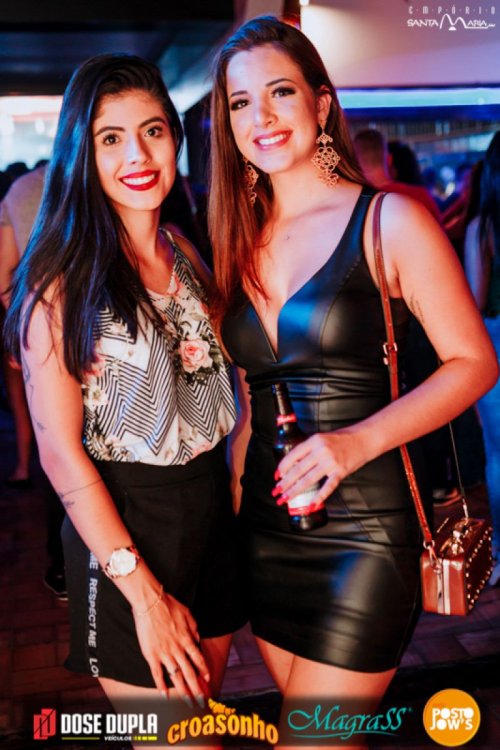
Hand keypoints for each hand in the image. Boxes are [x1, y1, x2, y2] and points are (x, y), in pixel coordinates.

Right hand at [133, 589, 208, 705]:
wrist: (150, 603)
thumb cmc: (169, 605)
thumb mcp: (187, 614)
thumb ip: (194, 629)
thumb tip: (197, 640)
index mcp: (187, 639)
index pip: (198, 658)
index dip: (204, 670)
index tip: (208, 680)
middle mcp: (178, 649)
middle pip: (190, 672)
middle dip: (197, 689)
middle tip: (201, 702)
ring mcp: (164, 653)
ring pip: (176, 676)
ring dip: (183, 691)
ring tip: (187, 702)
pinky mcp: (151, 655)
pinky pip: (157, 673)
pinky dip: (161, 685)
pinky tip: (165, 695)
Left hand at [273, 430, 365, 507]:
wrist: (364, 439)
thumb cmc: (343, 438)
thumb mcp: (322, 438)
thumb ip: (309, 449)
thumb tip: (294, 464)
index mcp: (314, 441)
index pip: (293, 455)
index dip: (282, 467)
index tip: (276, 476)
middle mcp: (321, 451)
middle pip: (298, 470)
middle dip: (285, 482)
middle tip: (276, 492)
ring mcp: (331, 462)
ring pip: (309, 480)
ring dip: (296, 490)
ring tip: (286, 498)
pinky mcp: (340, 472)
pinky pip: (328, 487)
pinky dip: (319, 497)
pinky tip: (312, 505)